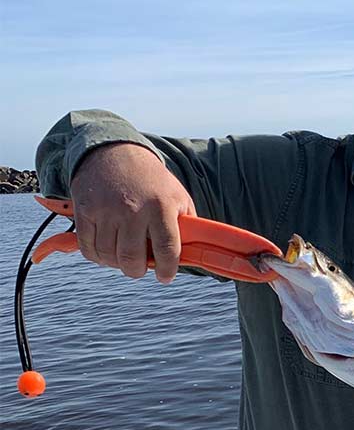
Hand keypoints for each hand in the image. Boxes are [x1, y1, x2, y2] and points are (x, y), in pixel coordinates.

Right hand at [70, 143, 195, 283]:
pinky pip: (88, 248)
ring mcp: (106, 210)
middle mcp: (133, 209)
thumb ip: (186, 225)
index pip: (167, 249)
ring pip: (109, 256)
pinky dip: (98, 257)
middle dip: (138, 270)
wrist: (114, 152)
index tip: (165, 277)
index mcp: (160, 206)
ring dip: (117, 264)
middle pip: (132, 258)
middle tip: (141, 267)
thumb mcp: (178, 196)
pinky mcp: (85, 210)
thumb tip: (193, 255)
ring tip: (125, 256)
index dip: (167, 269)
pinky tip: (107, 251)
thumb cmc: (152, 181)